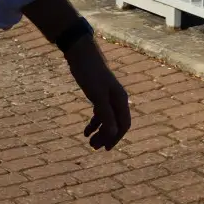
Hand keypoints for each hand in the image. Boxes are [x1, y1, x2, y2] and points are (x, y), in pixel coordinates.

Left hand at [64, 35, 130, 149]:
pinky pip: (100, 113)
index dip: (115, 138)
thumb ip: (106, 115)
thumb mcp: (97, 96)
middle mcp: (117, 99)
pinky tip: (86, 130)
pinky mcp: (98, 93)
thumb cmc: (90, 73)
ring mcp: (108, 96)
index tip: (105, 149)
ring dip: (99, 131)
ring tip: (88, 141)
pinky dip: (94, 123)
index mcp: (120, 99)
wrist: (80, 54)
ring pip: (107, 120)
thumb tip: (112, 134)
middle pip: (115, 124)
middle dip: (106, 137)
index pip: (123, 124)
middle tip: (93, 147)